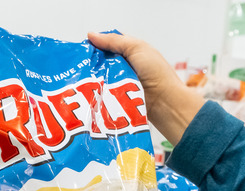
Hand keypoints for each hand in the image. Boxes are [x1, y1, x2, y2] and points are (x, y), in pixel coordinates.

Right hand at [88, 32, 203, 144]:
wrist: (164, 101)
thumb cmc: (156, 72)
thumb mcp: (136, 48)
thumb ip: (113, 41)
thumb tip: (91, 35)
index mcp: (131, 51)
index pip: (109, 44)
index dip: (96, 45)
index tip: (83, 48)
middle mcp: (125, 66)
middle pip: (102, 61)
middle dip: (93, 62)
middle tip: (80, 65)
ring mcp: (121, 82)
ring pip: (101, 77)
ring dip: (95, 78)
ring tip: (82, 78)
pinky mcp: (118, 97)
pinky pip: (104, 92)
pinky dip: (98, 91)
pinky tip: (89, 90)